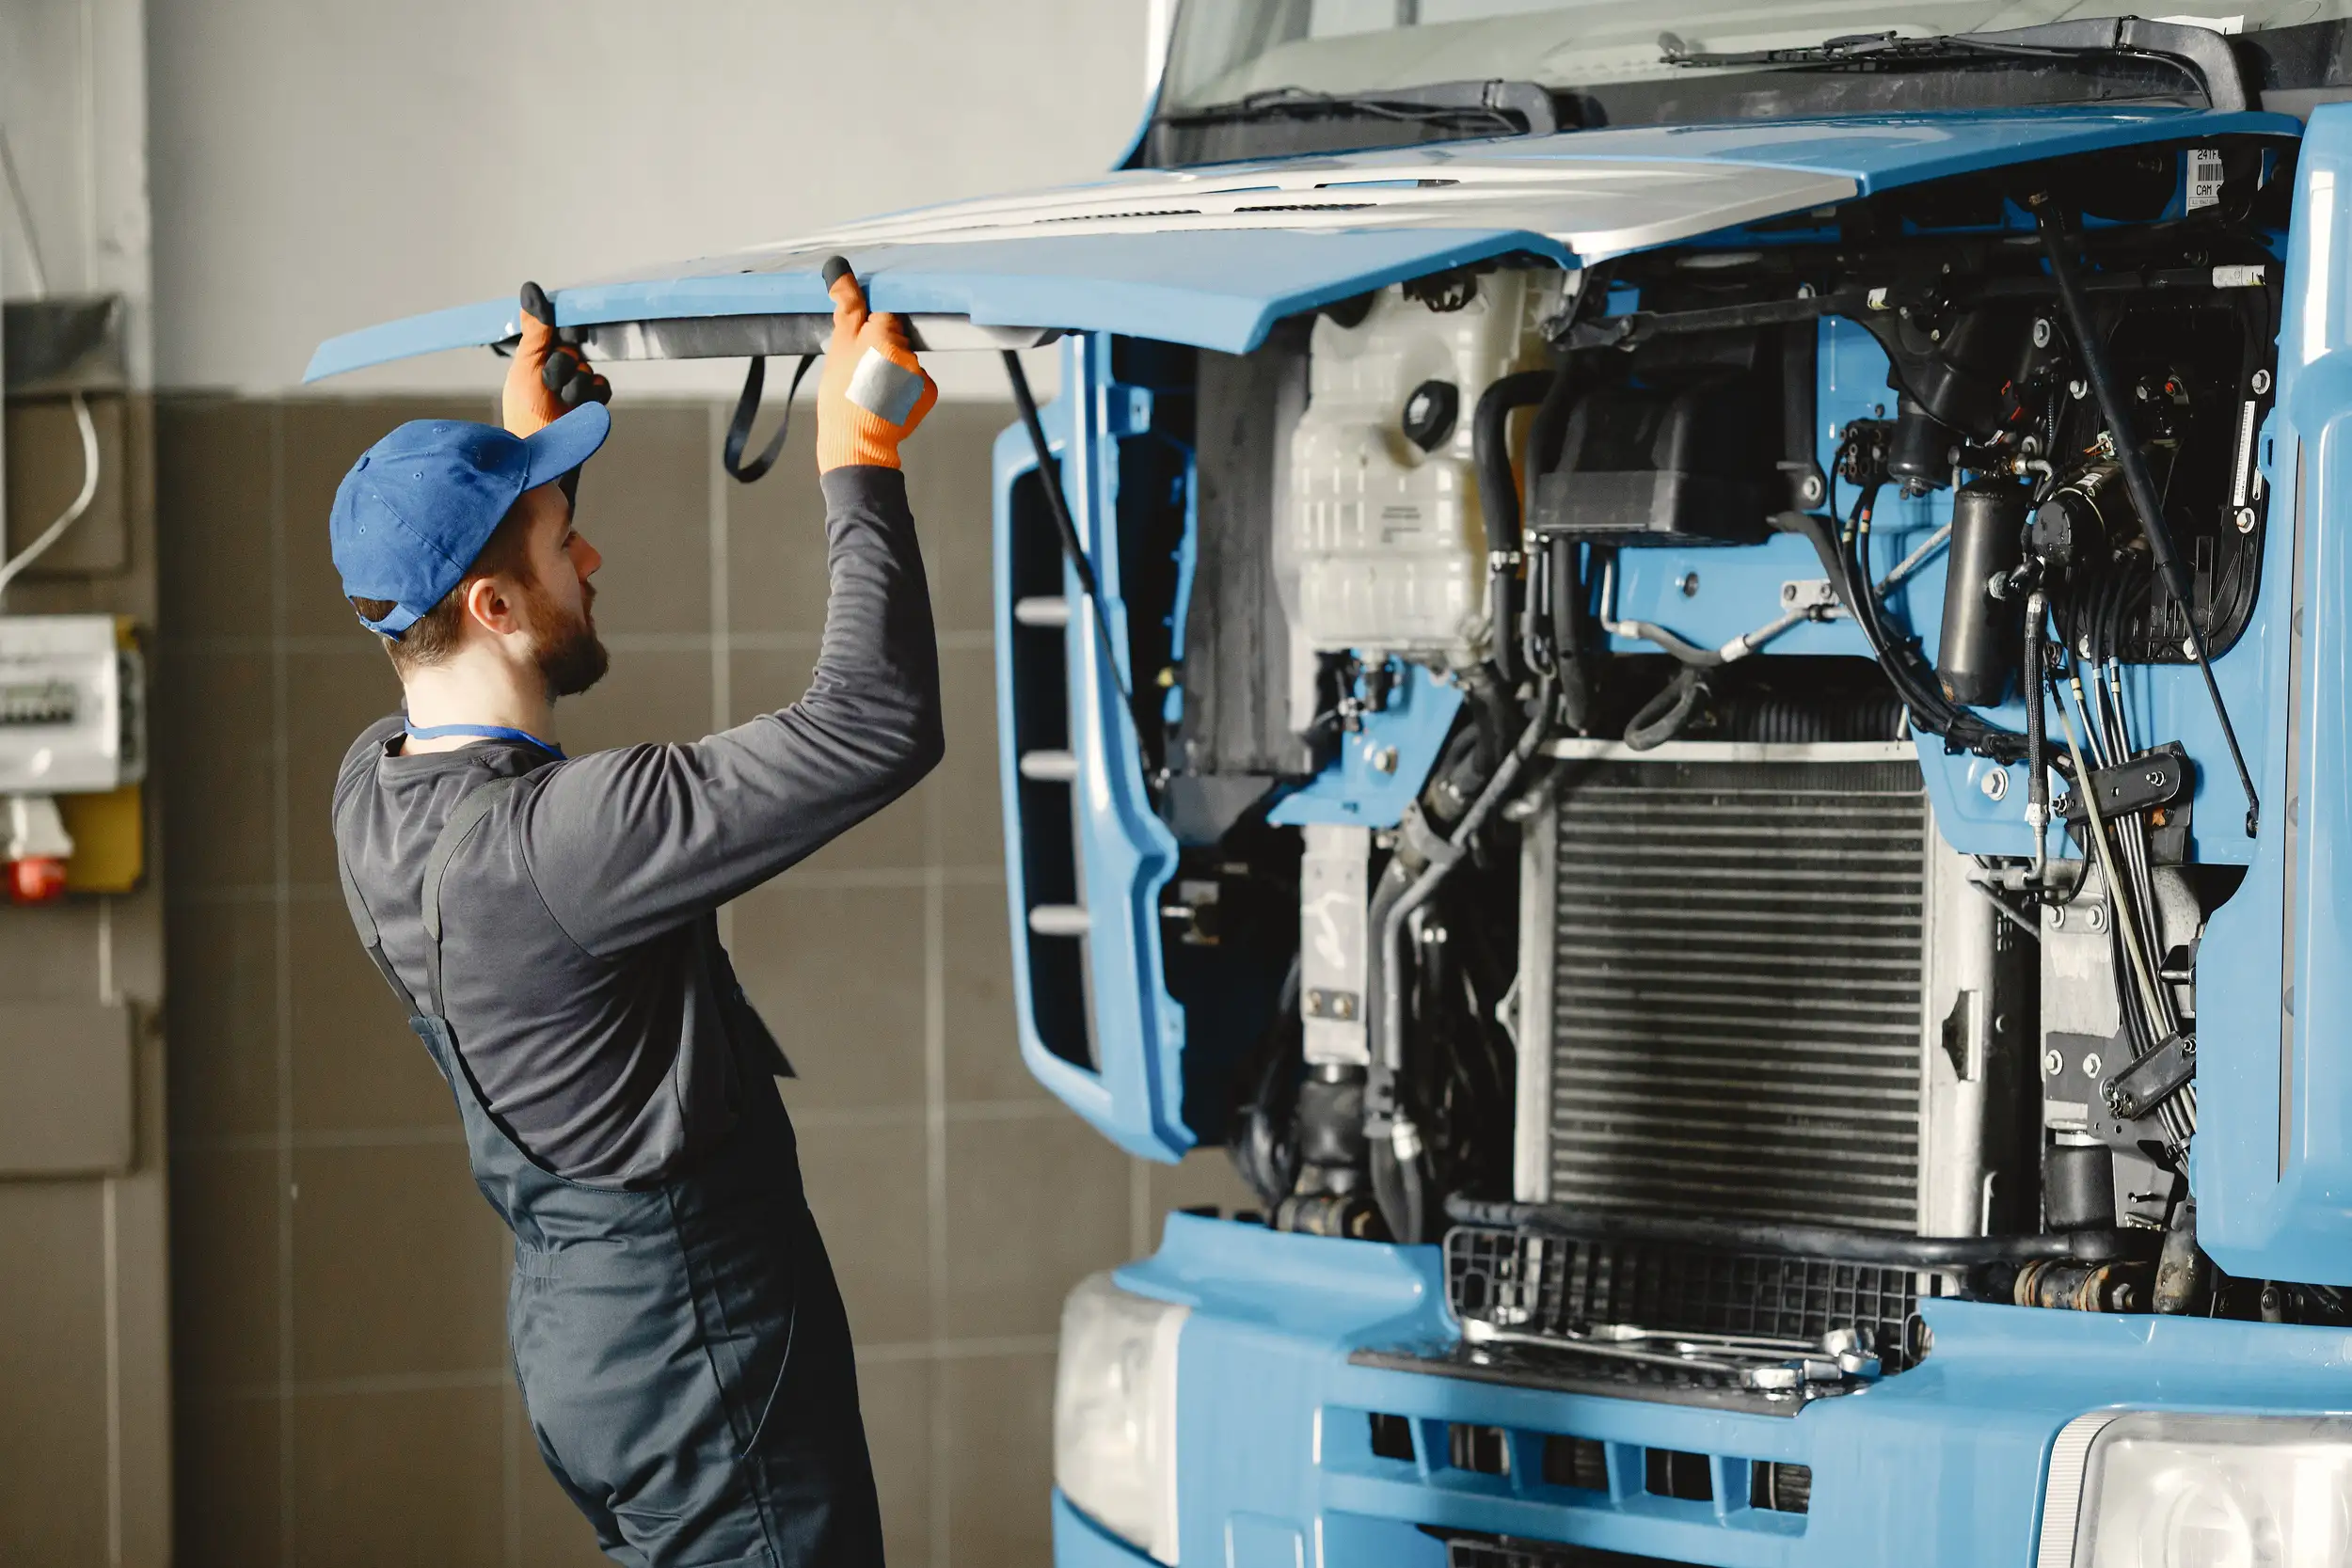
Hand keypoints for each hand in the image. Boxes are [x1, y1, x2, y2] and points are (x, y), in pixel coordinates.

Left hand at [503, 282, 609, 437]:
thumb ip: (535, 330)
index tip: (557, 335)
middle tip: (548, 381)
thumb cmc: (524, 411)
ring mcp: (575, 385)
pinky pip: (602, 387)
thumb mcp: (526, 364)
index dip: (557, 330)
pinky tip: (579, 408)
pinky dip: (591, 397)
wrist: (541, 453)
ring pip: (586, 369)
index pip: (554, 328)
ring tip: (559, 403)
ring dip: (573, 385)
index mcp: (535, 355)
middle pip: (572, 348)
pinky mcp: (592, 403)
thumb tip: (531, 288)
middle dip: (561, 365)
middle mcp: (555, 367)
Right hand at [814, 257, 937, 472]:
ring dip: (894, 370)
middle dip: (883, 352)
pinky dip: (907, 389)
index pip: (883, 319)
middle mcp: (907, 351)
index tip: (860, 352)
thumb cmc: (841, 397)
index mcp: (883, 335)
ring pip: (907, 360)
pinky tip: (889, 401)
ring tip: (873, 391)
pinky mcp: (928, 392)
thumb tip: (839, 270)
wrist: (855, 442)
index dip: (869, 335)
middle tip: (862, 375)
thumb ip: (846, 306)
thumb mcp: (838, 347)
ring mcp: (920, 373)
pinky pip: (918, 381)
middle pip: (897, 339)